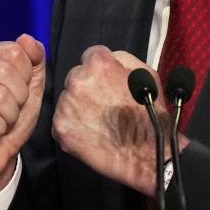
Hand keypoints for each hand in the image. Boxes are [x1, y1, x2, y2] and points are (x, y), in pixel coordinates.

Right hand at [0, 34, 44, 198]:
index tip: (17, 92)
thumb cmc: (9, 119)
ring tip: (0, 121)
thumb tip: (27, 39)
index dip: (25, 76)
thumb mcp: (30, 87)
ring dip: (9, 116)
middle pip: (5, 72)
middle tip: (9, 111)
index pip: (13, 51)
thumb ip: (34, 61)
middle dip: (19, 98)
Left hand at [52, 46, 171, 195]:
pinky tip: (91, 132)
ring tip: (99, 120)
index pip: (90, 55)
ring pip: (68, 99)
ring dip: (79, 106)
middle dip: (87, 87)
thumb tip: (108, 57)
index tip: (106, 81)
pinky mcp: (60, 128)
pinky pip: (62, 120)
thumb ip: (122, 59)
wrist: (146, 154)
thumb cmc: (149, 114)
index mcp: (98, 65)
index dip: (101, 69)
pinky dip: (74, 125)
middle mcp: (77, 81)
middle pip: (76, 77)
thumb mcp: (146, 74)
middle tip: (103, 104)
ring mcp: (66, 105)